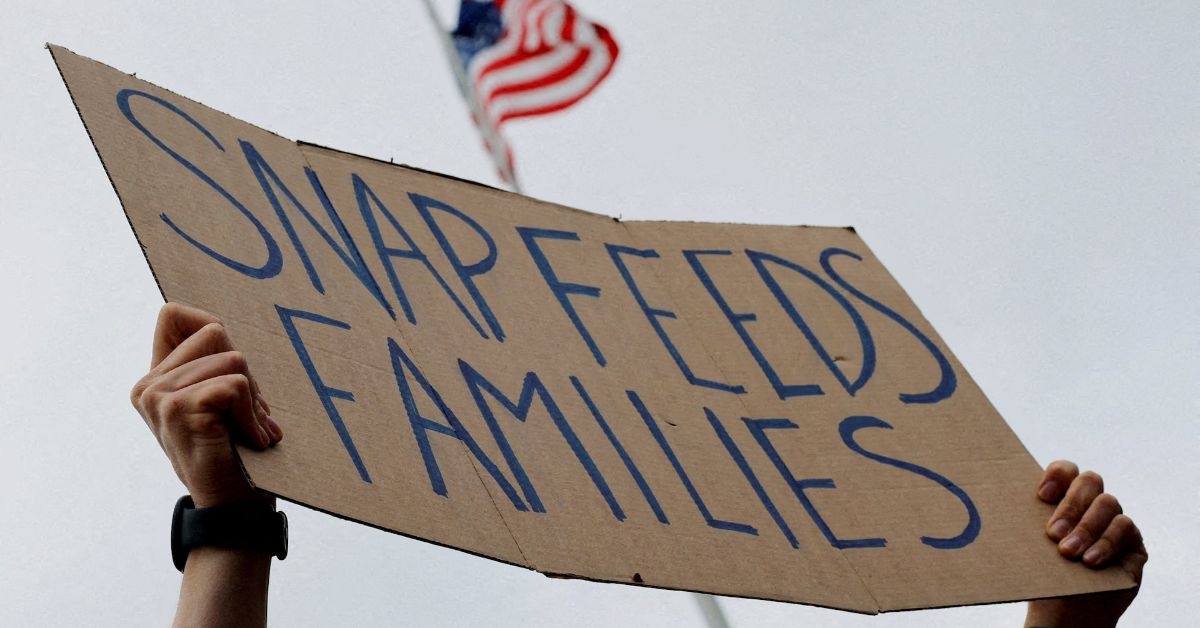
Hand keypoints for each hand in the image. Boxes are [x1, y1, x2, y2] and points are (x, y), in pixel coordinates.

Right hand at [130, 303, 281, 506]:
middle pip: (214, 332)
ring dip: (254, 400)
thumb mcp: (225, 401)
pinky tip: (252, 440)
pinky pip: (236, 385)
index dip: (213, 330)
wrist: (234, 508)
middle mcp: (149, 386)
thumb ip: (216, 363)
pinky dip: (254, 414)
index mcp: (156, 380)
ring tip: (249, 432)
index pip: (174, 315)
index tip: (232, 375)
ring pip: (232, 359)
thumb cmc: (238, 452)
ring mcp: (159, 397)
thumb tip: (217, 325)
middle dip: (245, 373)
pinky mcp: (179, 409)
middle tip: (246, 417)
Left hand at [1025, 460, 1146, 627]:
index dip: (1057, 475)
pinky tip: (1089, 561)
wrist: (1064, 612)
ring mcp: (1114, 520)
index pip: (1066, 470)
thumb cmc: (1042, 575)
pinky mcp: (1133, 542)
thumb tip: (991, 508)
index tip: (1040, 497)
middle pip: (1090, 481)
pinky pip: (1124, 527)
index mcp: (1063, 498)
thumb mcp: (1030, 548)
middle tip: (1052, 533)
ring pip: (1108, 503)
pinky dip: (1105, 543)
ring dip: (1085, 527)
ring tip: (1067, 552)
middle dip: (1070, 505)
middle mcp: (1091, 504)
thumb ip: (1025, 525)